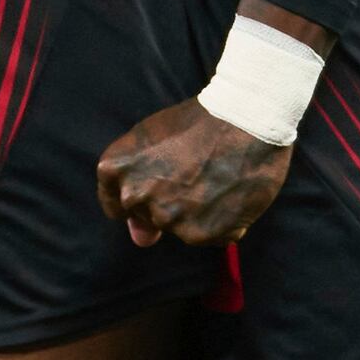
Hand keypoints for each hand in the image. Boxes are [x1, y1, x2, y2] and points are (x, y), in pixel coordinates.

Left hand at [96, 97, 294, 247]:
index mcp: (113, 169)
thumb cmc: (199, 122)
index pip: (116, 205)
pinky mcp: (199, 234)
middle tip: (194, 175)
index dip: (141, 196)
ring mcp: (165, 217)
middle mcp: (134, 196)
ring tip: (216, 181)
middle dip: (167, 203)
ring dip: (196, 214)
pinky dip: (221, 223)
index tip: (161, 185)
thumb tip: (141, 239)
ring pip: (179, 228)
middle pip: (148, 217)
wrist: (247, 120)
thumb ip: (135, 185)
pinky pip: (208, 237)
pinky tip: (230, 194)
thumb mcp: (153, 139)